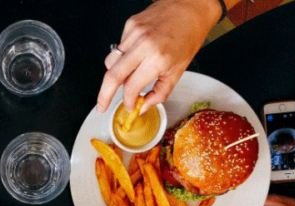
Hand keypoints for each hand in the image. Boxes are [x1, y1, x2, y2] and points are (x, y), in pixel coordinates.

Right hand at [97, 0, 221, 112]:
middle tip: (102, 106)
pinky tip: (137, 53)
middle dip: (104, 95)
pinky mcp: (130, 24)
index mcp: (158, 59)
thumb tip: (143, 106)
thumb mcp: (178, 71)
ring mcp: (134, 32)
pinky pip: (119, 47)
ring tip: (127, 76)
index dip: (128, 101)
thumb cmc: (189, 36)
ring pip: (111, 62)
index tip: (129, 106)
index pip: (131, 87)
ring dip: (115, 74)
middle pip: (112, 76)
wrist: (192, 7)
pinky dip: (124, 57)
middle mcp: (143, 45)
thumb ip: (159, 93)